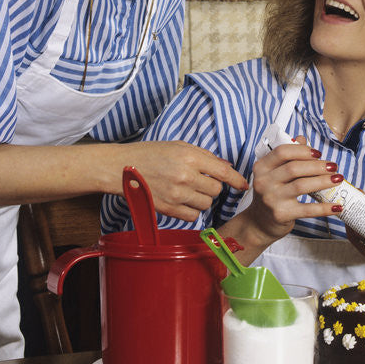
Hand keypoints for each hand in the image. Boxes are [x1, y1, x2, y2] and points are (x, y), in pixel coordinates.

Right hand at [117, 140, 248, 222]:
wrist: (120, 167)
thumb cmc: (149, 153)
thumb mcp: (178, 146)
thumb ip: (204, 156)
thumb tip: (227, 167)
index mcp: (190, 157)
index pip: (224, 172)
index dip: (237, 181)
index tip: (244, 186)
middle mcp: (185, 176)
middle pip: (216, 191)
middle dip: (213, 188)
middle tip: (200, 182)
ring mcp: (176, 194)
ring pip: (206, 204)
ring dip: (202, 199)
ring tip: (188, 191)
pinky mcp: (167, 209)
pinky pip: (192, 216)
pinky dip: (191, 211)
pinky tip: (182, 201)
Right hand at [220, 138, 337, 257]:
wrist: (259, 223)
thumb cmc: (271, 194)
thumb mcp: (273, 174)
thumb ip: (287, 156)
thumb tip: (302, 139)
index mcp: (262, 167)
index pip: (282, 152)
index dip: (302, 150)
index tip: (318, 153)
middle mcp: (264, 182)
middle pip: (294, 168)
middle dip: (317, 166)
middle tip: (333, 166)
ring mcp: (272, 199)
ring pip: (302, 186)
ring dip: (323, 181)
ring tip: (338, 179)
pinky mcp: (281, 215)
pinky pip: (307, 209)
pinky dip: (325, 208)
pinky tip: (337, 206)